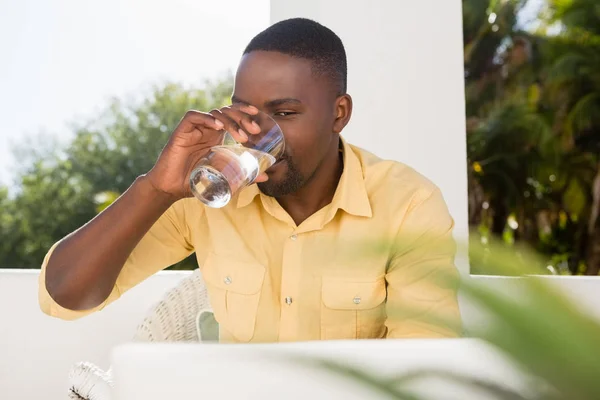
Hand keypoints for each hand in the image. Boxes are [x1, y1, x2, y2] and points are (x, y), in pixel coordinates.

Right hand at [146, 104, 266, 199]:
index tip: (258, 120)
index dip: (244, 113)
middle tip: (255, 130)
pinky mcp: (181, 132)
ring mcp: (194, 129)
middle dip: (242, 117)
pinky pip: (194, 116)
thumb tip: (266, 177)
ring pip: (214, 113)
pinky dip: (208, 119)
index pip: (231, 116)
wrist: (170, 189)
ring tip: (241, 136)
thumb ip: (243, 175)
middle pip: (226, 112)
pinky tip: (219, 127)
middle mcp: (206, 129)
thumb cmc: (194, 182)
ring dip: (230, 121)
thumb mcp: (223, 177)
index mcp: (215, 136)